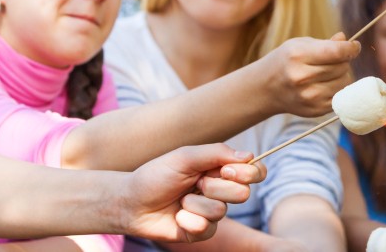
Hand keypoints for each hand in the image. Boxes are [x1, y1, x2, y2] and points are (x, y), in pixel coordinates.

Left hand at [119, 143, 266, 241]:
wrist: (131, 202)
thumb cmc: (155, 176)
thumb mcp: (185, 157)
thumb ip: (217, 153)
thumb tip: (249, 156)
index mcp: (220, 170)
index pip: (254, 172)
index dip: (249, 173)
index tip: (226, 171)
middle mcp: (221, 191)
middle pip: (243, 193)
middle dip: (216, 187)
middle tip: (195, 184)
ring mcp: (212, 212)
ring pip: (221, 210)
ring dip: (195, 204)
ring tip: (180, 201)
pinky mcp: (202, 231)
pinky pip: (207, 228)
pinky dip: (188, 220)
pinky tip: (177, 216)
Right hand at [266, 32, 359, 116]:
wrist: (266, 88)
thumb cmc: (286, 61)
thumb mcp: (300, 45)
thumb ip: (326, 44)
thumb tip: (347, 41)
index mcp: (298, 56)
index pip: (337, 52)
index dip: (351, 48)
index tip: (354, 46)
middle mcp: (303, 77)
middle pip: (343, 67)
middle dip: (343, 62)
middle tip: (333, 61)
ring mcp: (309, 96)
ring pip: (345, 83)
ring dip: (342, 76)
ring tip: (328, 73)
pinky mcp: (315, 110)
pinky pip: (340, 97)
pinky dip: (337, 90)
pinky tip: (324, 85)